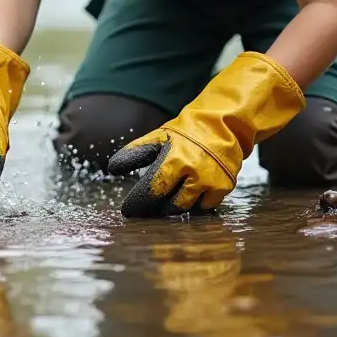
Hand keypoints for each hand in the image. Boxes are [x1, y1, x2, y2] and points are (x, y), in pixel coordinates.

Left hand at [107, 52, 305, 217]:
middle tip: (148, 208)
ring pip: (186, 209)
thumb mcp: (160, 137)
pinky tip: (189, 196)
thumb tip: (111, 168)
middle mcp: (194, 173)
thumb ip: (136, 152)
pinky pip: (204, 208)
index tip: (128, 211)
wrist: (225, 125)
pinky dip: (195, 205)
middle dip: (156, 208)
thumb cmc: (186, 132)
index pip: (152, 189)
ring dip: (175, 207)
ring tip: (167, 201)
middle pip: (169, 205)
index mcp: (174, 159)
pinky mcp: (224, 189)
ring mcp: (210, 182)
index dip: (138, 203)